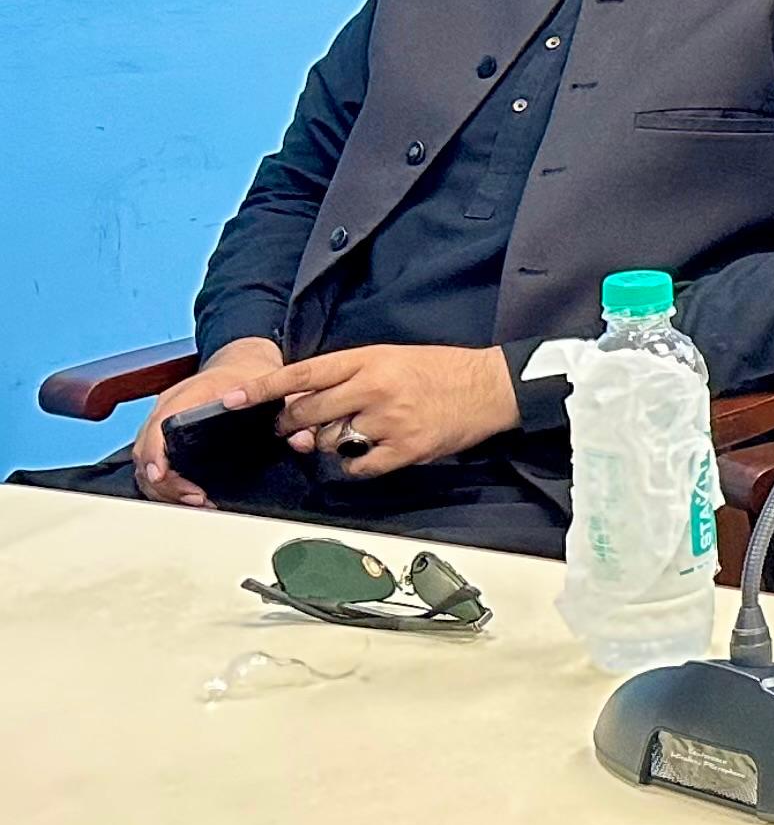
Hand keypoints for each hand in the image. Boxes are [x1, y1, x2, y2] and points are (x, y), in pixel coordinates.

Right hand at [126, 338, 285, 505]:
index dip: (156, 452)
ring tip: (195, 501)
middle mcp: (169, 406)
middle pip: (146, 450)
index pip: (161, 424)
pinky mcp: (164, 434)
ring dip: (164, 486)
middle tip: (195, 499)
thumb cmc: (250, 374)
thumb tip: (302, 440)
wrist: (241, 362)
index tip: (162, 474)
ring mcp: (162, 420)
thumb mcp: (273, 387)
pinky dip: (165, 482)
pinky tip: (187, 495)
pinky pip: (153, 462)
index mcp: (190, 394)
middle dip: (165, 480)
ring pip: (145, 460)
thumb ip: (291, 412)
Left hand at [254, 345, 517, 480]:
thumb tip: (306, 407)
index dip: (262, 388)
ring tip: (356, 433)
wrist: (492, 386)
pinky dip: (356, 463)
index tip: (231, 399)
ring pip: (331, 441)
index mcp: (368, 360)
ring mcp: (389, 420)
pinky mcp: (405, 448)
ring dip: (331, 443)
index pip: (302, 374)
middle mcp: (374, 388)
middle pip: (308, 413)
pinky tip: (370, 453)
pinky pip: (358, 465)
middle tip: (292, 429)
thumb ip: (348, 379)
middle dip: (292, 424)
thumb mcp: (390, 358)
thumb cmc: (441, 371)